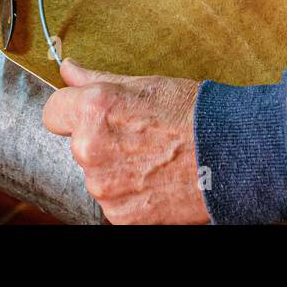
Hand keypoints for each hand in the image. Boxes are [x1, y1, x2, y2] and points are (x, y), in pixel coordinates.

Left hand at [43, 59, 208, 224]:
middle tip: (137, 136)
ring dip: (114, 169)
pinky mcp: (121, 216)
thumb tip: (67, 70)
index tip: (90, 113)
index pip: (53, 112)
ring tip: (151, 159)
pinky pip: (113, 201)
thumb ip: (96, 80)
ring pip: (95, 175)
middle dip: (99, 140)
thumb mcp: (144, 85)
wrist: (234, 155)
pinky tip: (155, 180)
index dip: (71, 110)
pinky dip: (130, 194)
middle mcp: (90, 150)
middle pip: (77, 145)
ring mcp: (105, 187)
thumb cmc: (193, 114)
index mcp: (93, 110)